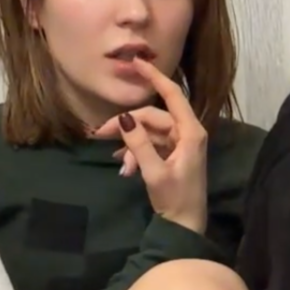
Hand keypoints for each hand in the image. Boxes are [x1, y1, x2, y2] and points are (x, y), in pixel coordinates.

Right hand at [92, 60, 207, 233]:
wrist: (185, 227)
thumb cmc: (175, 199)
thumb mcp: (154, 172)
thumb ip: (139, 144)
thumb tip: (124, 118)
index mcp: (190, 132)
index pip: (172, 95)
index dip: (154, 77)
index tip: (136, 63)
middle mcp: (187, 133)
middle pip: (152, 116)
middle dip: (126, 125)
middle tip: (98, 135)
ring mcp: (180, 145)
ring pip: (148, 132)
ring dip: (129, 144)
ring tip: (116, 162)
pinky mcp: (173, 156)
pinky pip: (151, 145)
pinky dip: (136, 153)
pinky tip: (123, 167)